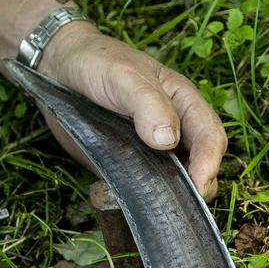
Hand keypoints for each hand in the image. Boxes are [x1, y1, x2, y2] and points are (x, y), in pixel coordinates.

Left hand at [38, 22, 226, 199]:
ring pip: (173, 182)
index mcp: (183, 103)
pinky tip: (113, 199)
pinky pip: (140, 189)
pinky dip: (135, 200)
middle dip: (195, 187)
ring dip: (167, 197)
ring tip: (150, 205)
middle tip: (176, 203)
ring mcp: (150, 150)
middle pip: (199, 165)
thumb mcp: (125, 76)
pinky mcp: (126, 165)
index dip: (209, 162)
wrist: (58, 68)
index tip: (198, 184)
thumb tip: (168, 140)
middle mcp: (173, 129)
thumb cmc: (99, 62)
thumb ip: (148, 103)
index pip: (210, 136)